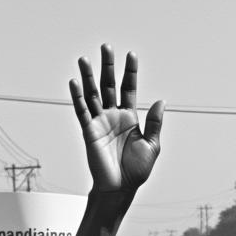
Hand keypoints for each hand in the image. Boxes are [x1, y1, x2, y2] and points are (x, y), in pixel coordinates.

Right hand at [69, 44, 163, 194]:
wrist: (120, 188)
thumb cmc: (136, 170)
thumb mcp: (152, 146)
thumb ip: (154, 123)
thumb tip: (161, 100)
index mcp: (130, 118)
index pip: (129, 89)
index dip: (130, 72)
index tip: (131, 54)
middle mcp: (113, 116)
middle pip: (109, 86)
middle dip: (108, 66)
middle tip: (106, 46)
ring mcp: (100, 123)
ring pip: (92, 94)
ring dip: (88, 77)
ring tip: (84, 59)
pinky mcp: (89, 132)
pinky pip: (82, 112)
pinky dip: (77, 97)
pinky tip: (74, 82)